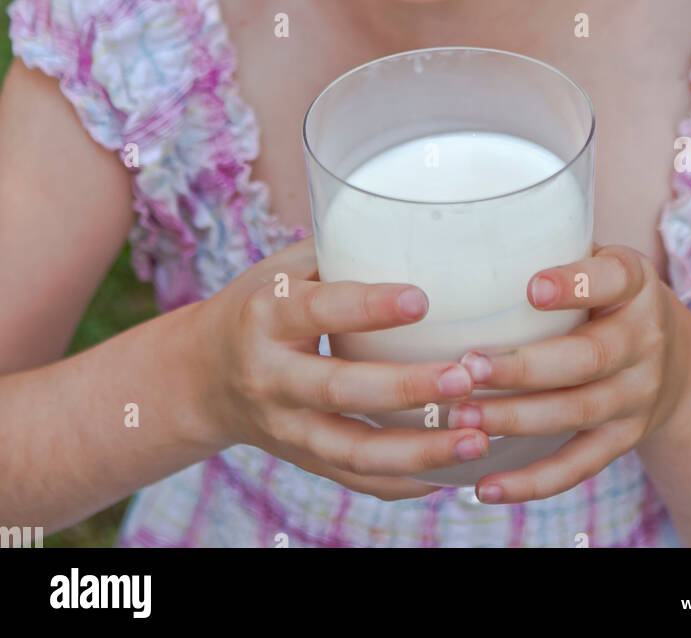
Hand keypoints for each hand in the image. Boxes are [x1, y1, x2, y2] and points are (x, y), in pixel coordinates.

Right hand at [197, 236, 489, 500]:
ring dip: (421, 450)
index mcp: (265, 317)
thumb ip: (339, 252)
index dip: (368, 306)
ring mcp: (286, 429)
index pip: (318, 310)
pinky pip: (358, 481)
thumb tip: (416, 222)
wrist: (200, 378)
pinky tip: (454, 472)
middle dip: (409, 388)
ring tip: (478, 438)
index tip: (423, 299)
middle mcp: (272, 378)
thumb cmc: (258, 305)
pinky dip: (407, 481)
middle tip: (467, 376)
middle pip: (342, 390)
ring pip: (355, 452)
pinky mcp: (304, 460)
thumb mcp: (281, 269)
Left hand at [447, 244, 690, 503]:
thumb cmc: (604, 296)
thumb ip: (550, 248)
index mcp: (634, 284)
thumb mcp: (597, 261)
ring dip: (517, 419)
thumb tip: (457, 240)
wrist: (677, 361)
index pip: (612, 279)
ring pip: (577, 413)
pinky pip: (579, 465)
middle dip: (524, 367)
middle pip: (586, 359)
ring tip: (462, 418)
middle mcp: (643, 340)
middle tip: (467, 367)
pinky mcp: (624, 439)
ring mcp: (637, 395)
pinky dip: (533, 482)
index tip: (530, 288)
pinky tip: (486, 487)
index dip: (575, 284)